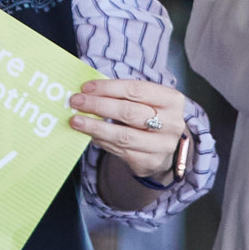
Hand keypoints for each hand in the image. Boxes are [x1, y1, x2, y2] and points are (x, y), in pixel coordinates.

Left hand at [68, 79, 191, 178]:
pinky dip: (102, 141)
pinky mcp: (150, 162)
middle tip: (76, 102)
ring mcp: (162, 145)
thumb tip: (88, 92)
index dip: (108, 88)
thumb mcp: (147, 101)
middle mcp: (171, 123)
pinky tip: (90, 135)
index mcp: (172, 100)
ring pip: (123, 135)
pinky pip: (120, 151)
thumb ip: (123, 95)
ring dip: (95, 127)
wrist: (166, 147)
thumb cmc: (151, 116)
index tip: (86, 87)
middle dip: (98, 106)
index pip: (136, 90)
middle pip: (128, 112)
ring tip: (76, 121)